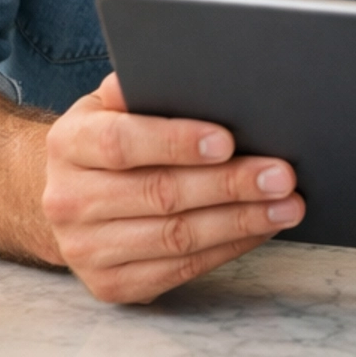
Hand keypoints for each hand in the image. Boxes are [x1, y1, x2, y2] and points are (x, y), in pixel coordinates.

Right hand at [42, 72, 304, 304]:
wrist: (70, 198)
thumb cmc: (109, 139)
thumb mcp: (112, 105)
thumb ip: (141, 89)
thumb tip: (192, 72)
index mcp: (68, 143)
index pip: (121, 143)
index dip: (176, 142)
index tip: (228, 140)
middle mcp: (68, 200)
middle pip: (160, 194)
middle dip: (229, 184)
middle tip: (281, 175)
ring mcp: (85, 249)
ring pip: (176, 238)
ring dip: (240, 222)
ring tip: (287, 205)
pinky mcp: (110, 285)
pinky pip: (181, 269)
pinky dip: (229, 248)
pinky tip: (260, 229)